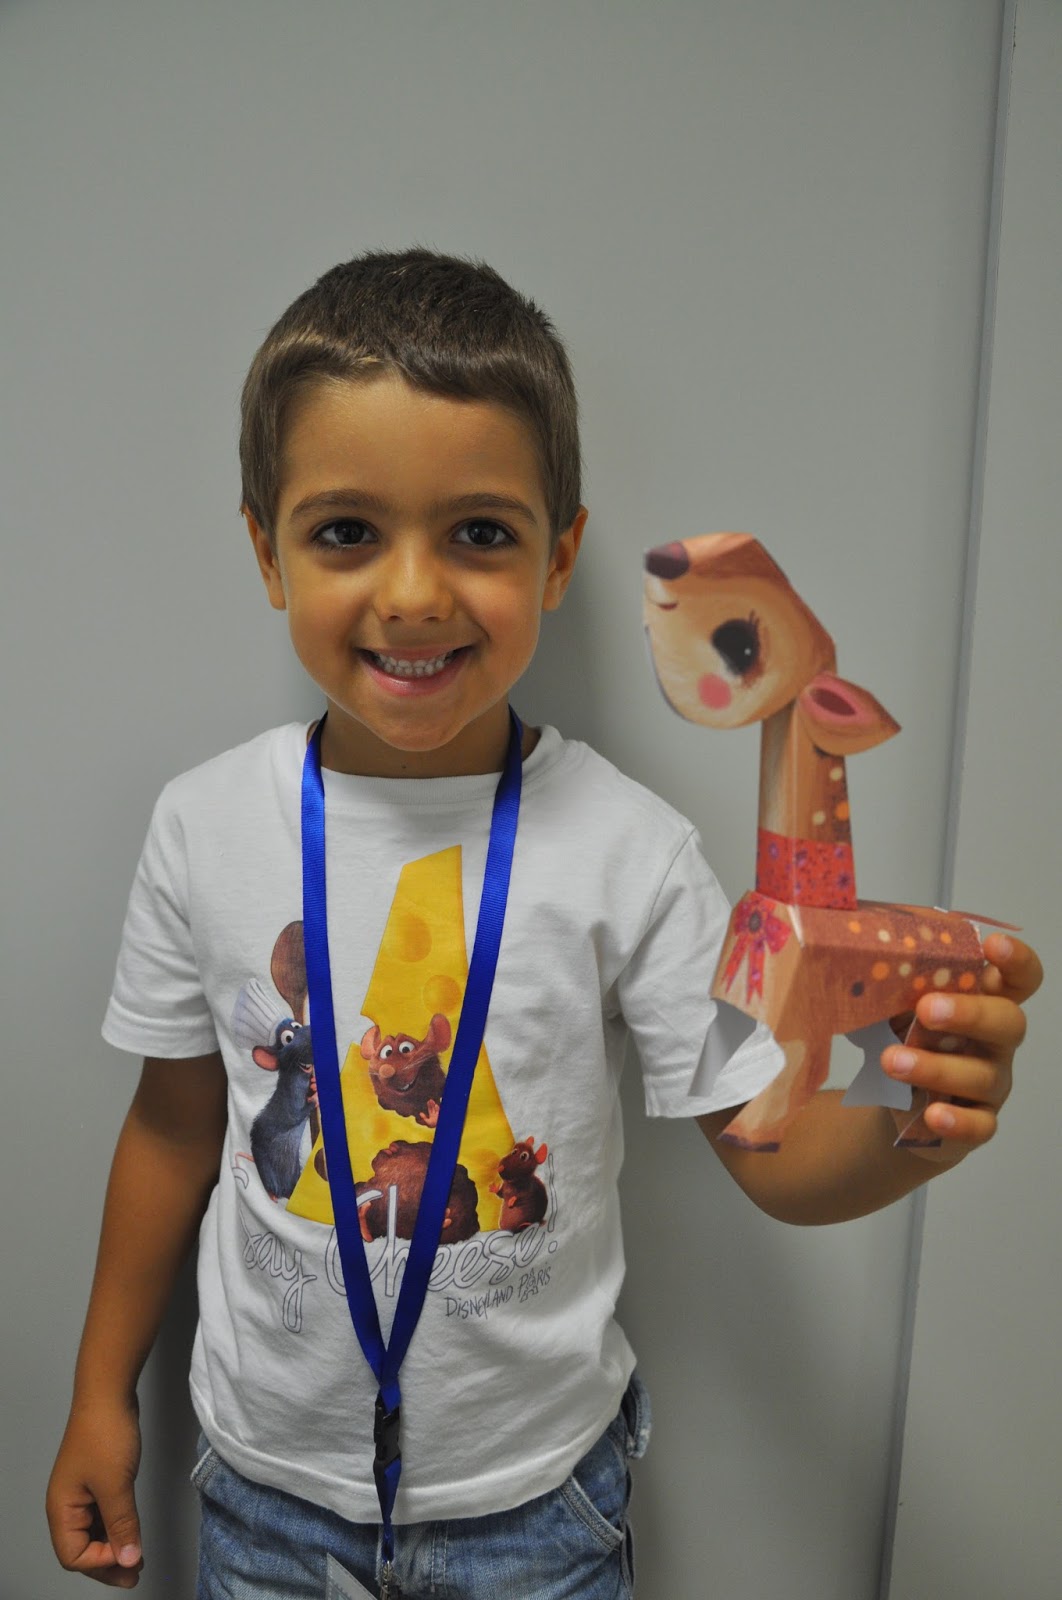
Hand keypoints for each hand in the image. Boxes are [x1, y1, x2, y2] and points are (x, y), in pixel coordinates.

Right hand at [46, 1399, 143, 1586]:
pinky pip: (103, 1515)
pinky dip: (117, 1527)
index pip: (74, 1555)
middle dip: (107, 1564)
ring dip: (114, 1547)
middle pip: (82, 1549)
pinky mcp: (97, 1481)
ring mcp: (82, 1492)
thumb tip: (128, 1560)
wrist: (109, 1393)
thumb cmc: (104, 1433)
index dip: (100, 1562)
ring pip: (94, 1533)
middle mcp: (68, 1504)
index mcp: (62, 1509)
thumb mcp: (115, 1485)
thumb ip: (122, 1525)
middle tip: (134, 1574)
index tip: (128, 1557)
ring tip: (137, 1559)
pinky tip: (132, 1532)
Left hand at [882, 933, 1042, 1160]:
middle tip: (926, 1009)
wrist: (896, 1101)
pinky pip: (979, 1125)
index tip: (993, 945)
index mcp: (983, 999)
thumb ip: (897, 975)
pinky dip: (957, 1121)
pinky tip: (932, 1114)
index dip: (1015, 961)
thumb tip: (869, 946)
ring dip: (936, 1067)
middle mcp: (995, 1040)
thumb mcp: (898, 1001)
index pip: (1018, 977)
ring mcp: (991, 1082)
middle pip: (1008, 1021)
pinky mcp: (977, 1121)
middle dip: (970, 1013)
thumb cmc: (904, 1034)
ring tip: (891, 1061)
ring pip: (982, 1075)